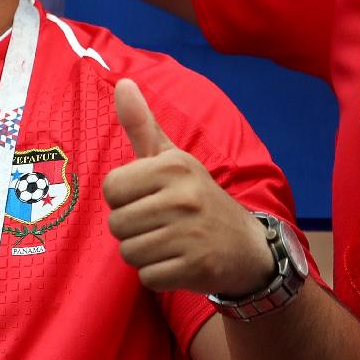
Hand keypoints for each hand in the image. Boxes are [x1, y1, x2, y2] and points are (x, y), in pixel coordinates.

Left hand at [104, 80, 274, 295]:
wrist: (248, 248)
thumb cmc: (196, 198)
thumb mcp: (172, 159)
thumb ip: (142, 126)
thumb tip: (122, 83)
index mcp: (174, 166)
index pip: (110, 189)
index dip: (124, 200)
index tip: (150, 199)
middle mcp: (184, 196)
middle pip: (116, 225)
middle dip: (133, 230)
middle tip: (163, 225)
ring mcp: (193, 233)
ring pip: (129, 253)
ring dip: (145, 254)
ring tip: (172, 243)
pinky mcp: (198, 267)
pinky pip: (147, 277)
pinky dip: (159, 275)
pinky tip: (181, 263)